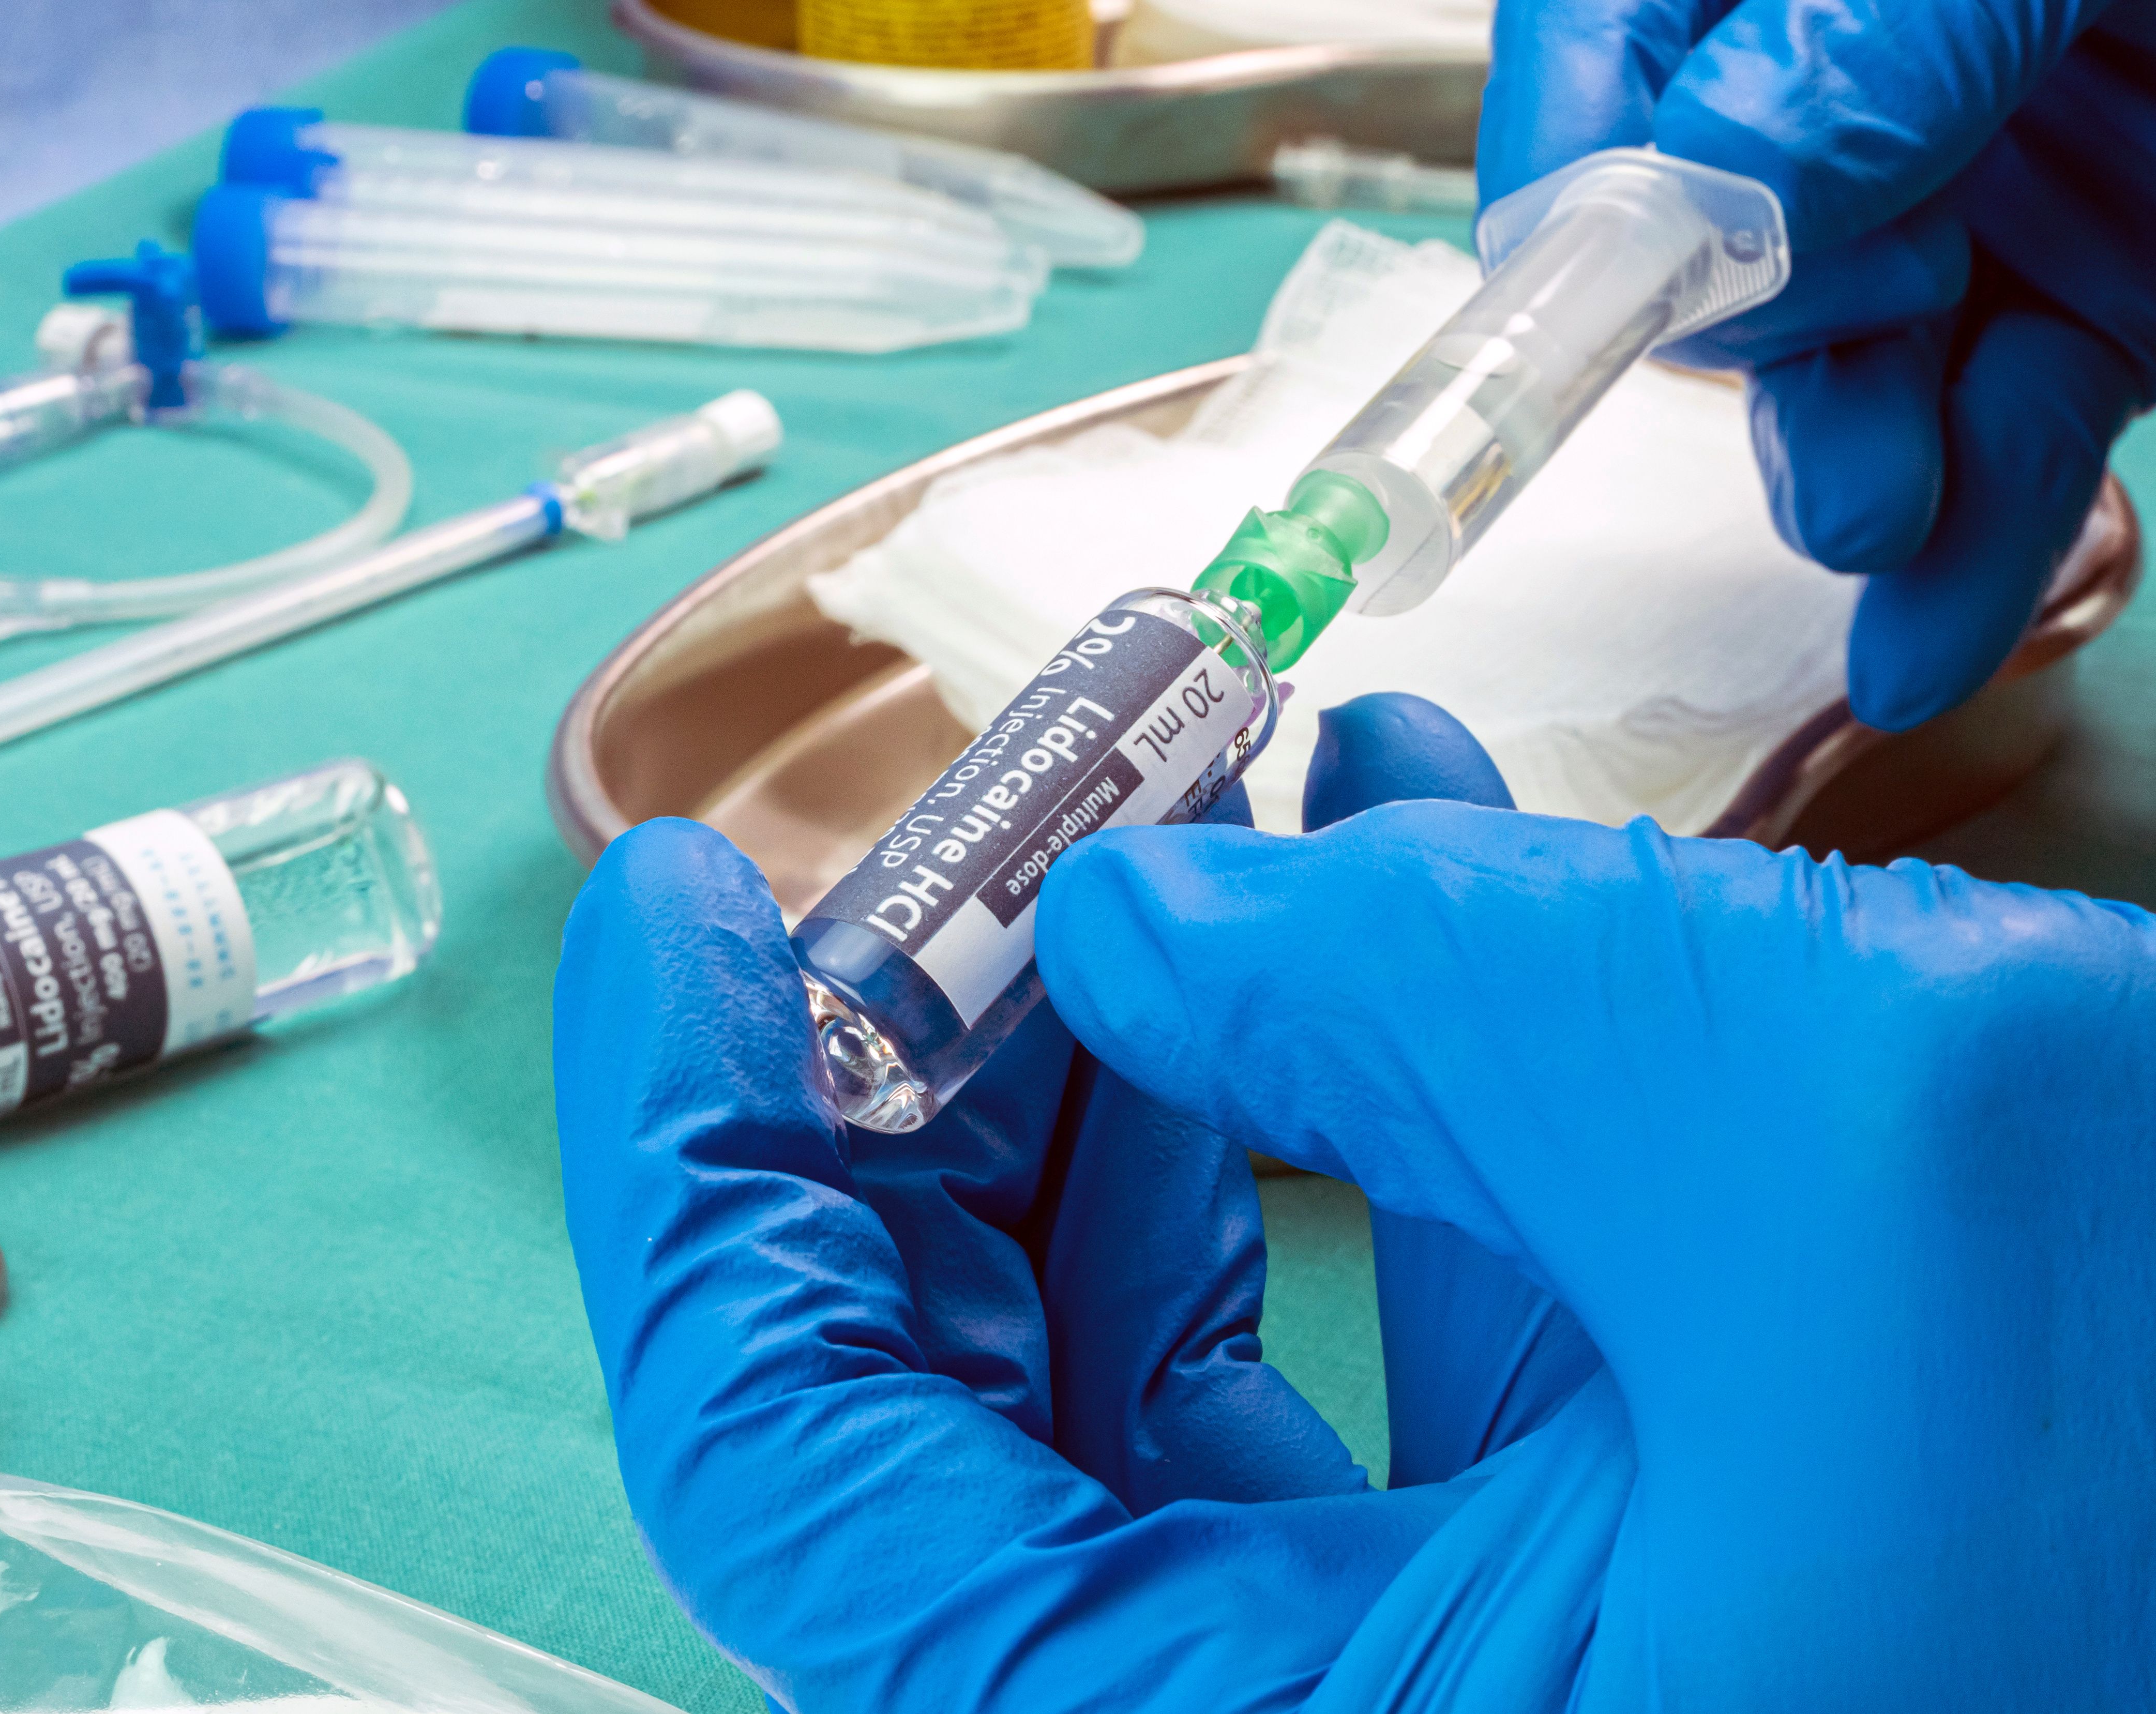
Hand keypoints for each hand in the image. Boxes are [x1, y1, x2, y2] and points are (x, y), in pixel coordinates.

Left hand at [558, 688, 2155, 1708]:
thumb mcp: (1805, 1126)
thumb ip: (1408, 997)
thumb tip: (1129, 913)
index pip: (823, 1517)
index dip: (708, 1202)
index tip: (690, 917)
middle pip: (960, 1426)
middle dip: (922, 1104)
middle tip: (940, 836)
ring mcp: (1486, 1642)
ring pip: (1144, 1362)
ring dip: (1124, 1060)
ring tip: (1159, 810)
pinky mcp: (1602, 1527)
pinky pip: (1357, 1314)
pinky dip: (1330, 1082)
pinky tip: (1356, 849)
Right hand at [1480, 0, 2155, 729]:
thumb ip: (1882, 30)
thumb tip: (1713, 181)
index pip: (1613, 62)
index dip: (1583, 191)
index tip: (1589, 308)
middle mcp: (1873, 74)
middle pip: (1724, 242)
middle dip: (1760, 345)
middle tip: (1847, 371)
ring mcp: (1992, 193)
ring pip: (1859, 370)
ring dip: (1848, 469)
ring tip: (1873, 522)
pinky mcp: (2102, 300)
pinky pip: (2004, 439)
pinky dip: (1966, 548)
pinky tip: (1918, 633)